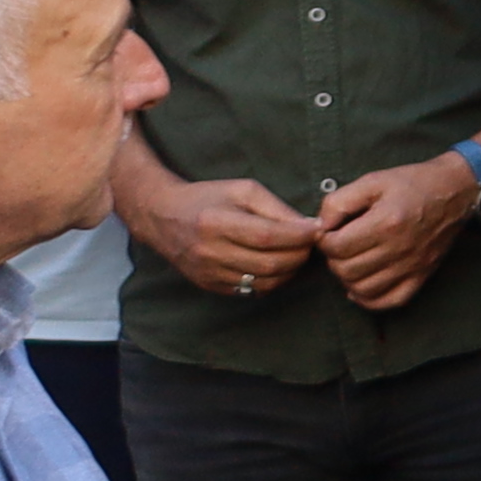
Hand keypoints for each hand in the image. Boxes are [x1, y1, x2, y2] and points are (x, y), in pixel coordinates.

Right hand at [125, 159, 322, 303]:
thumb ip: (277, 208)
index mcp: (215, 223)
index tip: (318, 229)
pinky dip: (273, 280)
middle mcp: (209, 252)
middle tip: (312, 243)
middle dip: (300, 254)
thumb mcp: (243, 190)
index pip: (268, 236)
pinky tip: (278, 265)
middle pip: (270, 263)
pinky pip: (253, 290)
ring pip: (265, 282)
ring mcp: (208, 273)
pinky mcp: (210, 286)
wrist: (163, 217)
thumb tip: (310, 227)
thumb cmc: (208, 198)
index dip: (299, 236)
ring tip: (297, 253)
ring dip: (291, 270)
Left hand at [307, 155, 480, 311]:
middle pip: (346, 270)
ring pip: (363, 289)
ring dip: (348, 278)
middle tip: (340, 246)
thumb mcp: (372, 181)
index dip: (324, 241)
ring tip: (351, 261)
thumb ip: (339, 201)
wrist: (456, 191)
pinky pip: (390, 301)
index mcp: (386, 222)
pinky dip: (369, 300)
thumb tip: (321, 226)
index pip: (337, 247)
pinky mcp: (422, 275)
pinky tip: (362, 285)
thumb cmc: (412, 184)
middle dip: (334, 259)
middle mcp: (400, 248)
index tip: (330, 232)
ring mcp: (412, 266)